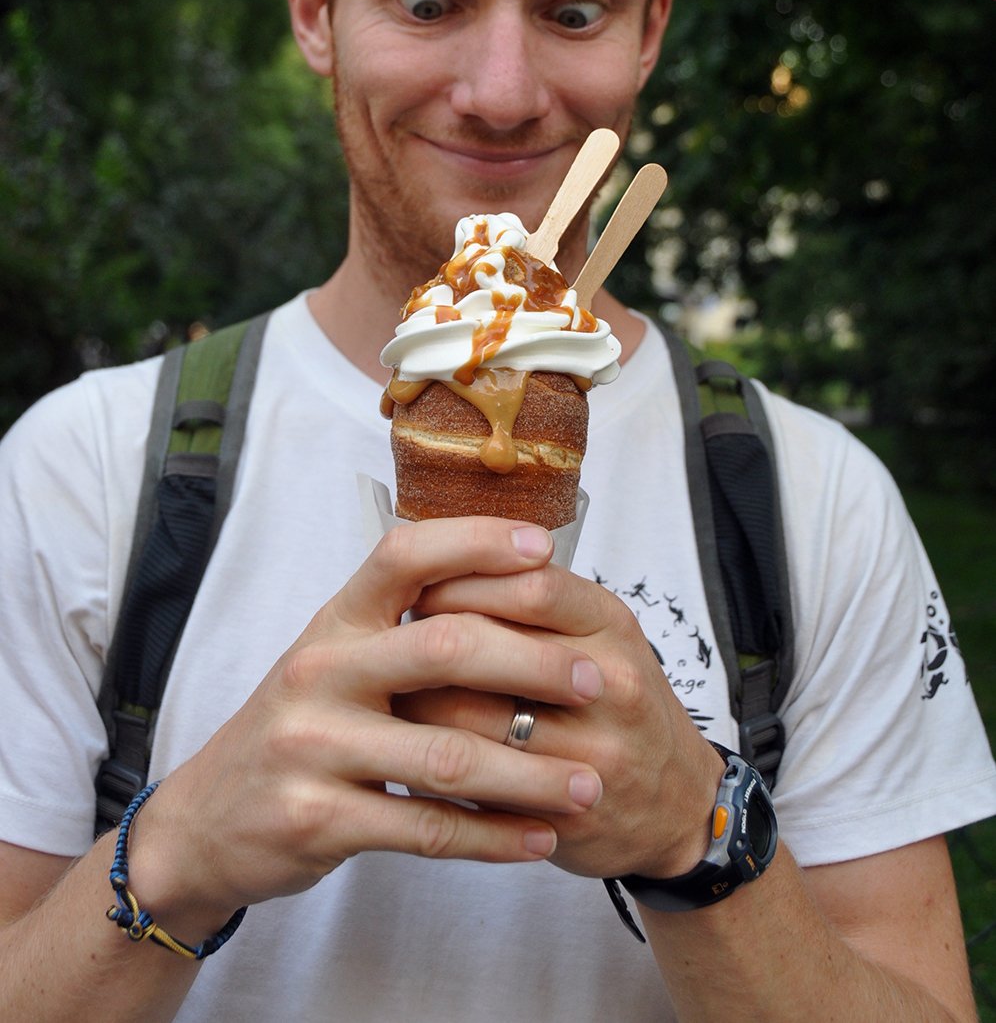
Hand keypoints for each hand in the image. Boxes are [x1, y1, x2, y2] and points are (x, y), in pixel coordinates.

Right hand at [124, 518, 608, 929]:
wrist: (206, 821)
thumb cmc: (301, 728)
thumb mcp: (334, 659)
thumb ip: (403, 628)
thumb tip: (511, 584)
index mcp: (333, 621)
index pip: (405, 554)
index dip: (476, 541)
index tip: (545, 546)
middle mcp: (320, 671)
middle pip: (446, 647)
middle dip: (533, 664)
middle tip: (595, 684)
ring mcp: (315, 746)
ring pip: (448, 753)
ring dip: (530, 773)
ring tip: (589, 784)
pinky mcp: (317, 818)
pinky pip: (426, 828)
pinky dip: (492, 838)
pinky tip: (539, 841)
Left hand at [396, 559, 724, 881]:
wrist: (675, 805)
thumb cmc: (614, 705)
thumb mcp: (595, 634)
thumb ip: (529, 602)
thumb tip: (432, 572)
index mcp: (608, 622)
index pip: (528, 581)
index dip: (461, 580)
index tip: (420, 588)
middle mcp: (609, 681)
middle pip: (490, 645)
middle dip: (426, 642)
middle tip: (392, 643)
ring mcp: (591, 751)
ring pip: (470, 719)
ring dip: (415, 704)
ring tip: (390, 694)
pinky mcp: (564, 810)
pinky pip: (476, 781)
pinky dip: (434, 762)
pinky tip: (411, 751)